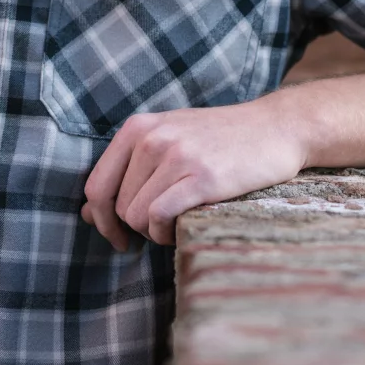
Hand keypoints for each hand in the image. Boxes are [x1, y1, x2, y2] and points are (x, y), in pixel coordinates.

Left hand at [81, 91, 309, 248]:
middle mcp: (152, 138)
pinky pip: (160, 217)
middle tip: (159, 229)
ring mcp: (177, 156)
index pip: (96, 185)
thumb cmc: (220, 140)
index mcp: (138, 127)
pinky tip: (182, 228)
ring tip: (177, 222)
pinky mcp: (202, 177)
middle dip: (134, 228)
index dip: (101, 220)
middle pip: (117, 207)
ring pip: (137, 216)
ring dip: (153, 232)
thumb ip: (127, 171)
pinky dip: (166, 233)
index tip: (117, 237)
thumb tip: (88, 213)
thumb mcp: (168, 140)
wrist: (276, 127)